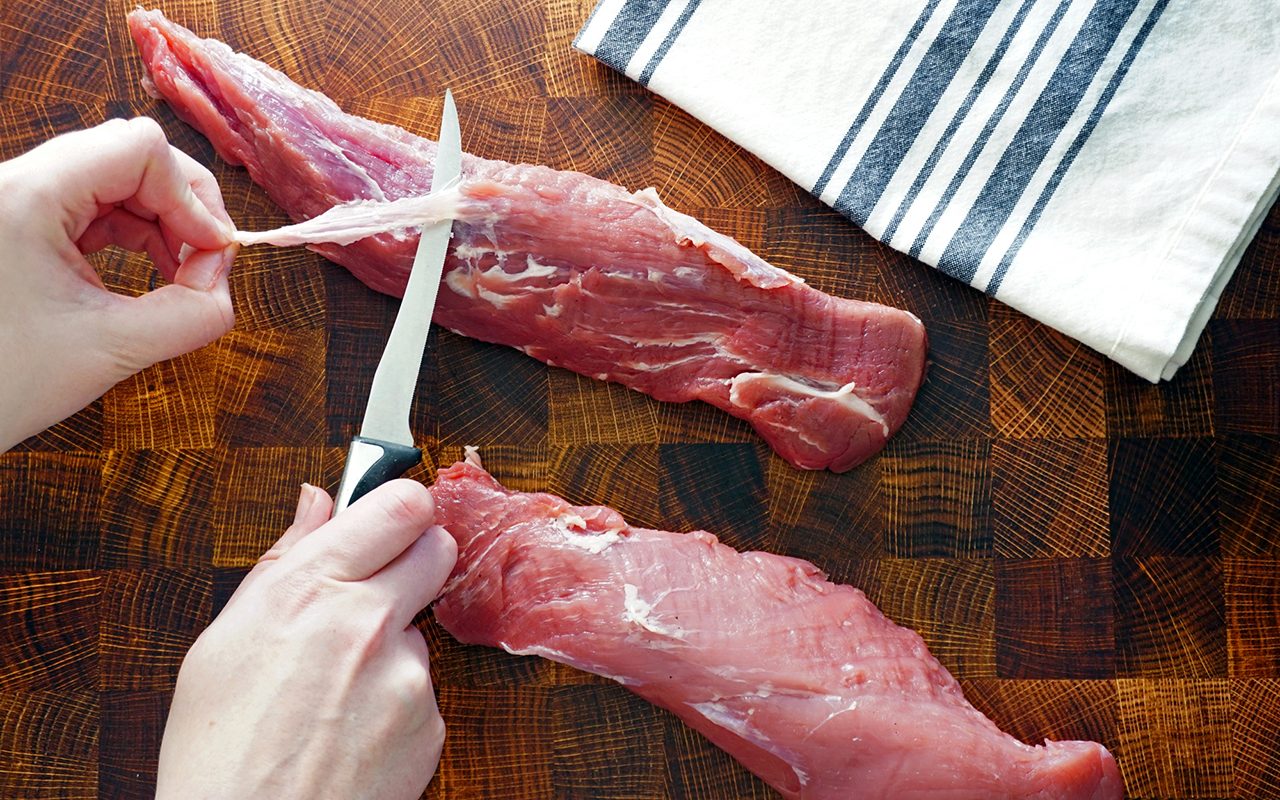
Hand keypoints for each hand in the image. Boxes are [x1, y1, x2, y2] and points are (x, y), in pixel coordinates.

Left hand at [0, 117, 237, 450]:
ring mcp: (16, 202)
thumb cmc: (2, 383)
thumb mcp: (111, 349)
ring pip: (116, 179)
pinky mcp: (20, 224)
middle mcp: (16, 184)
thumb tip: (223, 282)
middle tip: (207, 260)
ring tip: (182, 274)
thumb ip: (190, 315)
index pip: (139, 149)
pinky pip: (93, 206)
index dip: (191, 197)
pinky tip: (153, 271)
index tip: (214, 253)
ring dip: (163, 221)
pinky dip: (135, 233)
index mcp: (28, 197)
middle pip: (130, 154)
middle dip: (184, 205)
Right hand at [157, 480, 456, 798]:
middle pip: (438, 548)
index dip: (401, 507)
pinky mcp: (429, 720)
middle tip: (378, 587)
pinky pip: (423, 689)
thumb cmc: (217, 748)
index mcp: (311, 588)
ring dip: (392, 644)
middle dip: (415, 558)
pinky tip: (350, 729)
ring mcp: (406, 673)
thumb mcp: (224, 639)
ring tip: (334, 691)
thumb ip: (285, 558)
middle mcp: (368, 621)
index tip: (392, 518)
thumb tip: (317, 501)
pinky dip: (396, 702)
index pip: (402, 505)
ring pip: (420, 628)